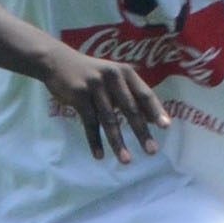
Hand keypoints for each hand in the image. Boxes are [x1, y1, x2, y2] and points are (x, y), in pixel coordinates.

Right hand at [36, 41, 165, 161]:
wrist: (57, 62)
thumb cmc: (92, 74)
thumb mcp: (114, 79)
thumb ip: (132, 96)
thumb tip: (153, 119)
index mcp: (125, 73)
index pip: (144, 94)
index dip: (156, 110)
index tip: (166, 127)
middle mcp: (112, 77)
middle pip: (130, 109)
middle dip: (141, 132)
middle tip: (152, 151)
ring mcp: (94, 86)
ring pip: (109, 119)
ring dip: (118, 143)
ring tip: (126, 161)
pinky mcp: (78, 95)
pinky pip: (89, 123)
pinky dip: (94, 141)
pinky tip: (99, 156)